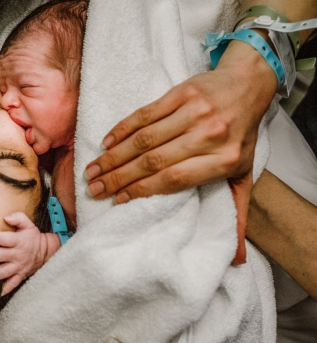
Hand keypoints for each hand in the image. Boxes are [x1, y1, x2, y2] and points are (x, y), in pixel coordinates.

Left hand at [0, 212, 60, 295]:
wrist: (46, 252)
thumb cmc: (33, 237)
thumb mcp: (28, 224)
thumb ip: (18, 218)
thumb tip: (6, 218)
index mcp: (19, 242)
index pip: (4, 239)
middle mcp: (17, 256)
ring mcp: (18, 267)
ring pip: (2, 273)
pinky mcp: (20, 276)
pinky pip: (12, 284)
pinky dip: (4, 290)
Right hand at [84, 41, 276, 263]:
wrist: (249, 83)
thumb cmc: (241, 134)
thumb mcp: (244, 172)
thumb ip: (237, 211)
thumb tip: (238, 259)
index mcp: (225, 159)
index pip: (175, 179)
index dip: (143, 190)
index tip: (120, 200)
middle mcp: (210, 134)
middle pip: (154, 161)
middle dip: (119, 177)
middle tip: (96, 189)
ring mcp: (195, 111)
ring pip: (145, 138)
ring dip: (114, 156)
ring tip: (94, 170)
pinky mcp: (182, 92)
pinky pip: (145, 114)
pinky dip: (122, 129)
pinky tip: (106, 143)